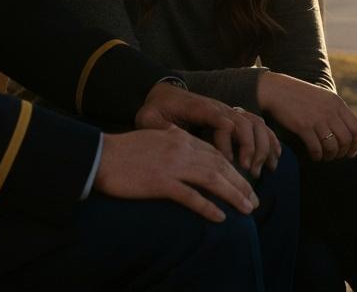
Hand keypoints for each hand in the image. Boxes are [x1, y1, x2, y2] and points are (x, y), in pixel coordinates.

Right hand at [94, 126, 259, 222]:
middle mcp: (180, 149)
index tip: (245, 183)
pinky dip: (207, 207)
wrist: (102, 155)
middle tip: (254, 200)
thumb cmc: (125, 150)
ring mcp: (172, 165)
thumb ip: (173, 140)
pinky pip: (190, 196)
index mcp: (179, 138)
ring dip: (233, 195)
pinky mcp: (160, 182)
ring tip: (247, 209)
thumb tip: (186, 147)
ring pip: (212, 180)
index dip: (233, 169)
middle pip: (220, 166)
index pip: (215, 153)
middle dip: (241, 183)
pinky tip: (220, 217)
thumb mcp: (155, 138)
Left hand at [136, 82, 280, 177]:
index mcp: (198, 107)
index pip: (219, 119)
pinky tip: (273, 160)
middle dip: (248, 148)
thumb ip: (155, 127)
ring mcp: (227, 111)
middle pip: (242, 123)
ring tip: (258, 170)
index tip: (227, 161)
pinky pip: (257, 125)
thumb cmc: (156, 108)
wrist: (164, 92)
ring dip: (260, 146)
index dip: (226, 140)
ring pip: (253, 124)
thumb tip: (165, 138)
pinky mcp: (232, 118)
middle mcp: (217, 108)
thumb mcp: (147, 117)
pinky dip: (269, 141)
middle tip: (247, 172)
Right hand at [258, 72, 356, 162]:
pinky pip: (316, 149)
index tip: (350, 152)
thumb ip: (335, 111)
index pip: (356, 128)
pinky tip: (313, 155)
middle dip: (342, 152)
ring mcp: (317, 119)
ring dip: (329, 156)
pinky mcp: (303, 126)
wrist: (277, 90)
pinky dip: (317, 156)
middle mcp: (330, 111)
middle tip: (334, 156)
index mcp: (337, 103)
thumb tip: (345, 133)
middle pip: (346, 140)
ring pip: (332, 147)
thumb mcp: (323, 97)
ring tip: (323, 156)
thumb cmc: (300, 95)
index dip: (356, 144)